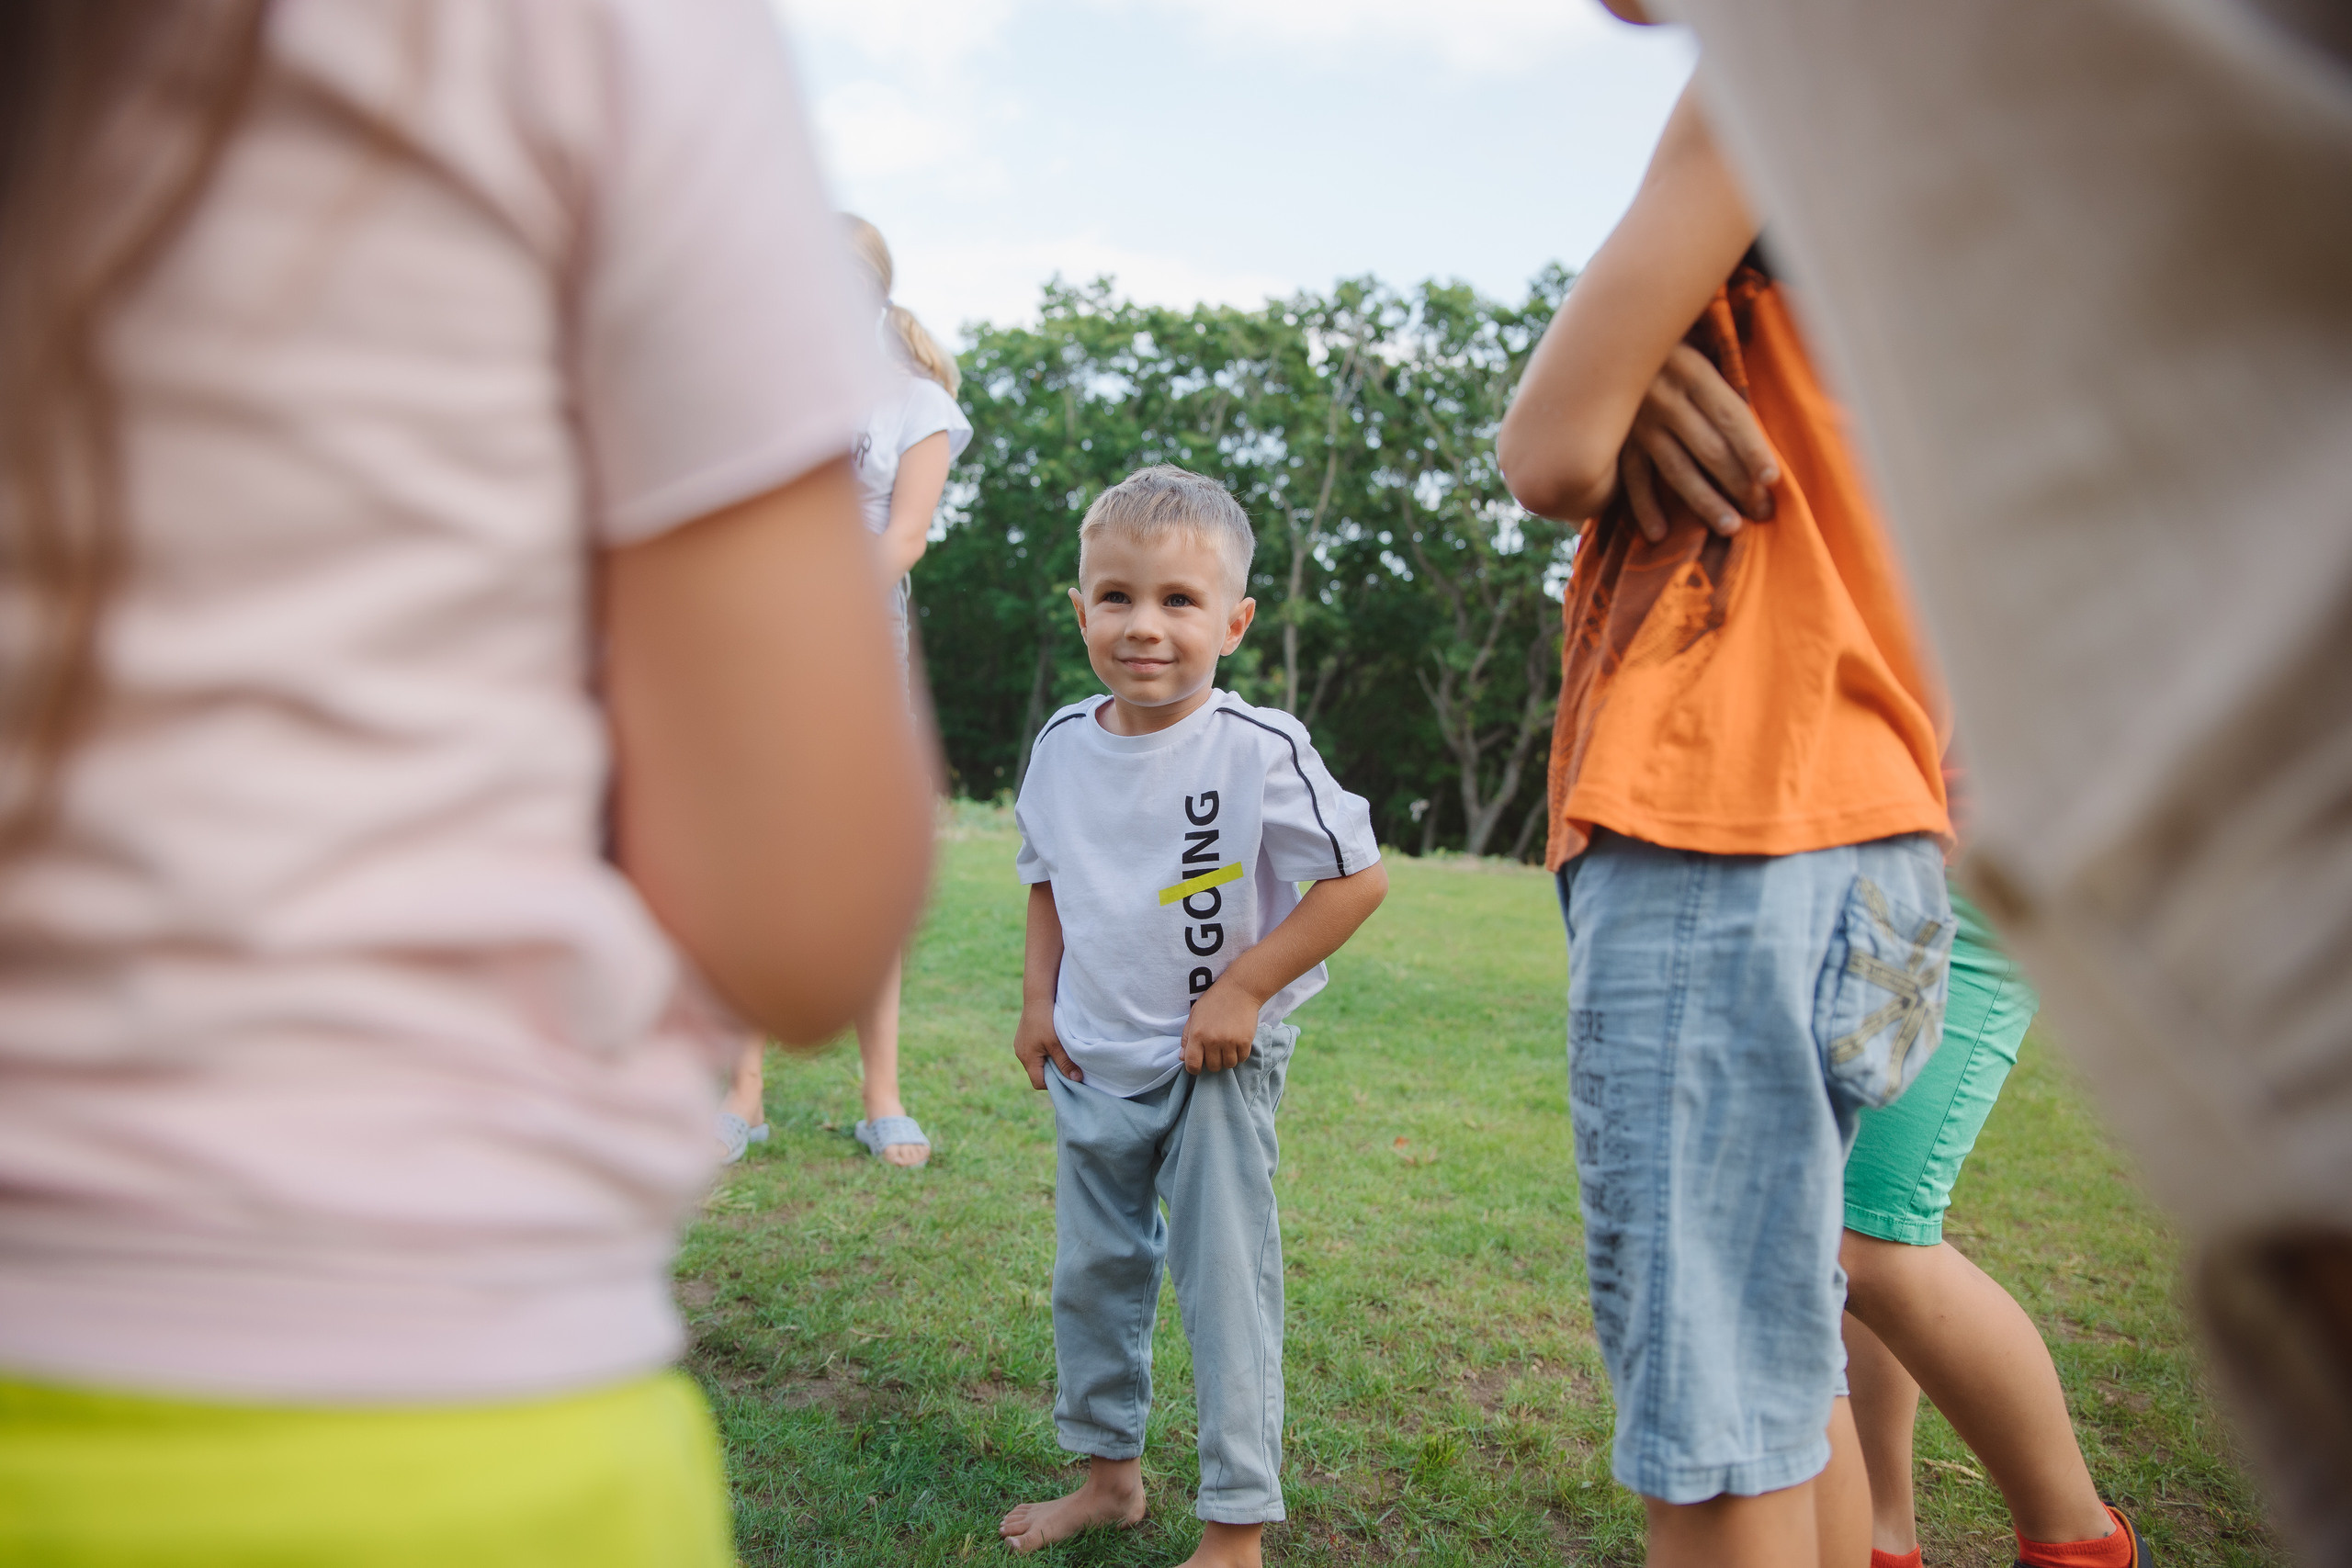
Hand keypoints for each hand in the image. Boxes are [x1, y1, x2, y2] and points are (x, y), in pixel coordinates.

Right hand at [1014, 1002, 1078, 1089]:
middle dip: (1052, 1071)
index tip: (1066, 1076)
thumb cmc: (1046, 1021)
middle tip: (1066, 1064)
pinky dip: (1044, 1051)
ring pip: (1036, 1061)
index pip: (1038, 1082)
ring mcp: (1020, 1045)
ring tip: (1060, 1051)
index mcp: (1027, 1058)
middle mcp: (1020, 1053)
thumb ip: (1066, 1063)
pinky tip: (1052, 1041)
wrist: (1037, 998)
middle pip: (1037, 1072)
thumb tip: (1076, 1080)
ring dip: (1048, 1060)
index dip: (1053, 1083)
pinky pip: (1034, 1050)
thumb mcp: (1058, 1044)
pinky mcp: (1023, 1037)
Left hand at [1181, 976, 1261, 1073]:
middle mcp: (1212, 1040)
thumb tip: (1182, 1057)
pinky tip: (1237, 1043)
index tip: (1199, 1064)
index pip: (1192, 1064)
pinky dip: (1239, 1054)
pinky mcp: (1245, 1041)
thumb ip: (1186, 1037)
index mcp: (1197, 1034)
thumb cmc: (1214, 1001)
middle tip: (1215, 1049)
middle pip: (1213, 1067)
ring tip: (1227, 1045)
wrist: (1239, 990)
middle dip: (1213, 1061)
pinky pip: (1241, 1059)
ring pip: (1228, 1065)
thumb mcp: (1194, 1015)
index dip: (1194, 1068)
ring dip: (1227, 1058)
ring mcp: (1230, 1041)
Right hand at [1620, 343, 1779, 541]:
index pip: (1732, 418)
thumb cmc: (1664, 344)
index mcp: (1693, 372)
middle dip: (1739, 483)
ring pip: (1677, 470)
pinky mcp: (1616, 439)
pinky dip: (1644, 507)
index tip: (1772, 479)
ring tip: (1730, 526)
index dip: (1754, 449)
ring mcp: (1638, 423)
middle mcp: (1666, 399)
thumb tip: (1761, 414)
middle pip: (1710, 449)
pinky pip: (1631, 479)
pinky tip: (1660, 533)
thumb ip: (1721, 379)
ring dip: (1705, 502)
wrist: (1598, 337)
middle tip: (1762, 511)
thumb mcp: (1695, 345)